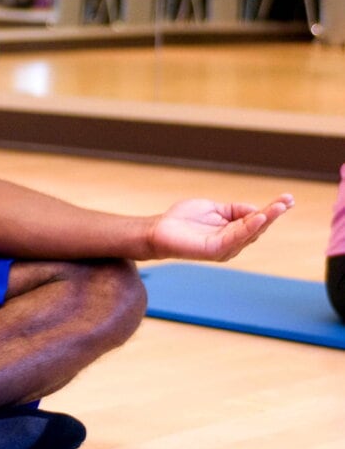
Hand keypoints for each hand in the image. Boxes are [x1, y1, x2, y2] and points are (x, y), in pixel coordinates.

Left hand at [148, 193, 293, 261]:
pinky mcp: (215, 250)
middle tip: (287, 201)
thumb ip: (234, 209)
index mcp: (232, 230)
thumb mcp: (214, 208)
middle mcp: (232, 241)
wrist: (159, 229)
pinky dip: (248, 228)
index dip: (272, 209)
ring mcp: (225, 247)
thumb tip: (256, 209)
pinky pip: (235, 238)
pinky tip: (258, 217)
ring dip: (265, 220)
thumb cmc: (183, 219)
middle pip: (258, 227)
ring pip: (250, 233)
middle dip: (273, 214)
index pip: (256, 219)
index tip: (288, 198)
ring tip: (277, 207)